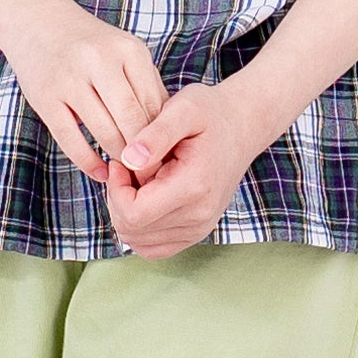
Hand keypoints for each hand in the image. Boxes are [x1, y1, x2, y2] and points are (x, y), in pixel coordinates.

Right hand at [3, 8, 167, 182]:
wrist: (36, 21)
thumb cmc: (89, 44)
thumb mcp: (123, 52)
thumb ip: (145, 85)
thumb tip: (167, 132)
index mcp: (128, 50)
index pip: (155, 105)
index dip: (162, 138)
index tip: (166, 159)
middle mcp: (99, 61)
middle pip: (132, 120)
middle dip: (143, 153)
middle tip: (149, 173)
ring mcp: (69, 79)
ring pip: (105, 132)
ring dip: (118, 157)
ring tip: (126, 171)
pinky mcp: (44, 97)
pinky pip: (71, 140)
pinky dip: (88, 162)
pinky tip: (99, 172)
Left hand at [105, 83, 262, 256]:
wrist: (242, 128)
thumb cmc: (210, 113)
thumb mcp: (184, 109)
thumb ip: (155, 134)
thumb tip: (128, 159)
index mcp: (193, 186)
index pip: (133, 213)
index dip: (115, 189)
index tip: (120, 162)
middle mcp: (199, 215)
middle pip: (132, 230)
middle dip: (118, 199)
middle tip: (126, 168)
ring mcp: (200, 228)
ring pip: (139, 241)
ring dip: (127, 212)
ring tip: (137, 180)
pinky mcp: (197, 232)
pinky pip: (153, 248)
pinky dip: (139, 227)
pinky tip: (144, 197)